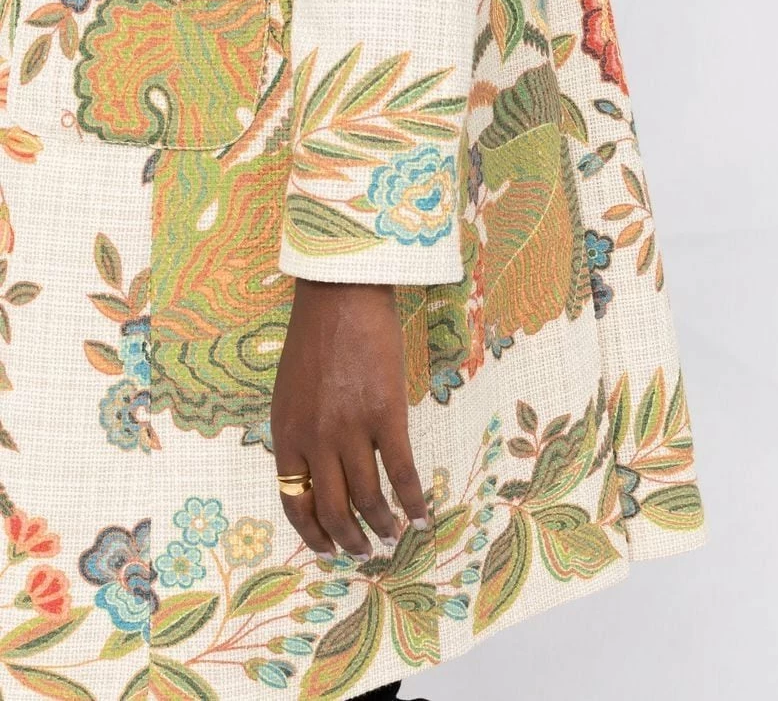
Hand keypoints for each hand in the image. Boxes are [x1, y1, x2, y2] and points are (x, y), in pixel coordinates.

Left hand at [271, 280, 430, 558]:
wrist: (342, 295)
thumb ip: (298, 431)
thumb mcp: (289, 391)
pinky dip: (413, 500)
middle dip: (349, 539)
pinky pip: (402, 471)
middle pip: (332, 509)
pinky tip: (422, 515)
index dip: (312, 532)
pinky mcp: (386, 414)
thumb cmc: (315, 336)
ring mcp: (351, 429)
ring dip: (382, 525)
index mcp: (286, 434)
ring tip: (394, 535)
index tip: (327, 549)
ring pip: (368, 498)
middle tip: (364, 552)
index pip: (294, 501)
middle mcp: (315, 440)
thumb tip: (316, 471)